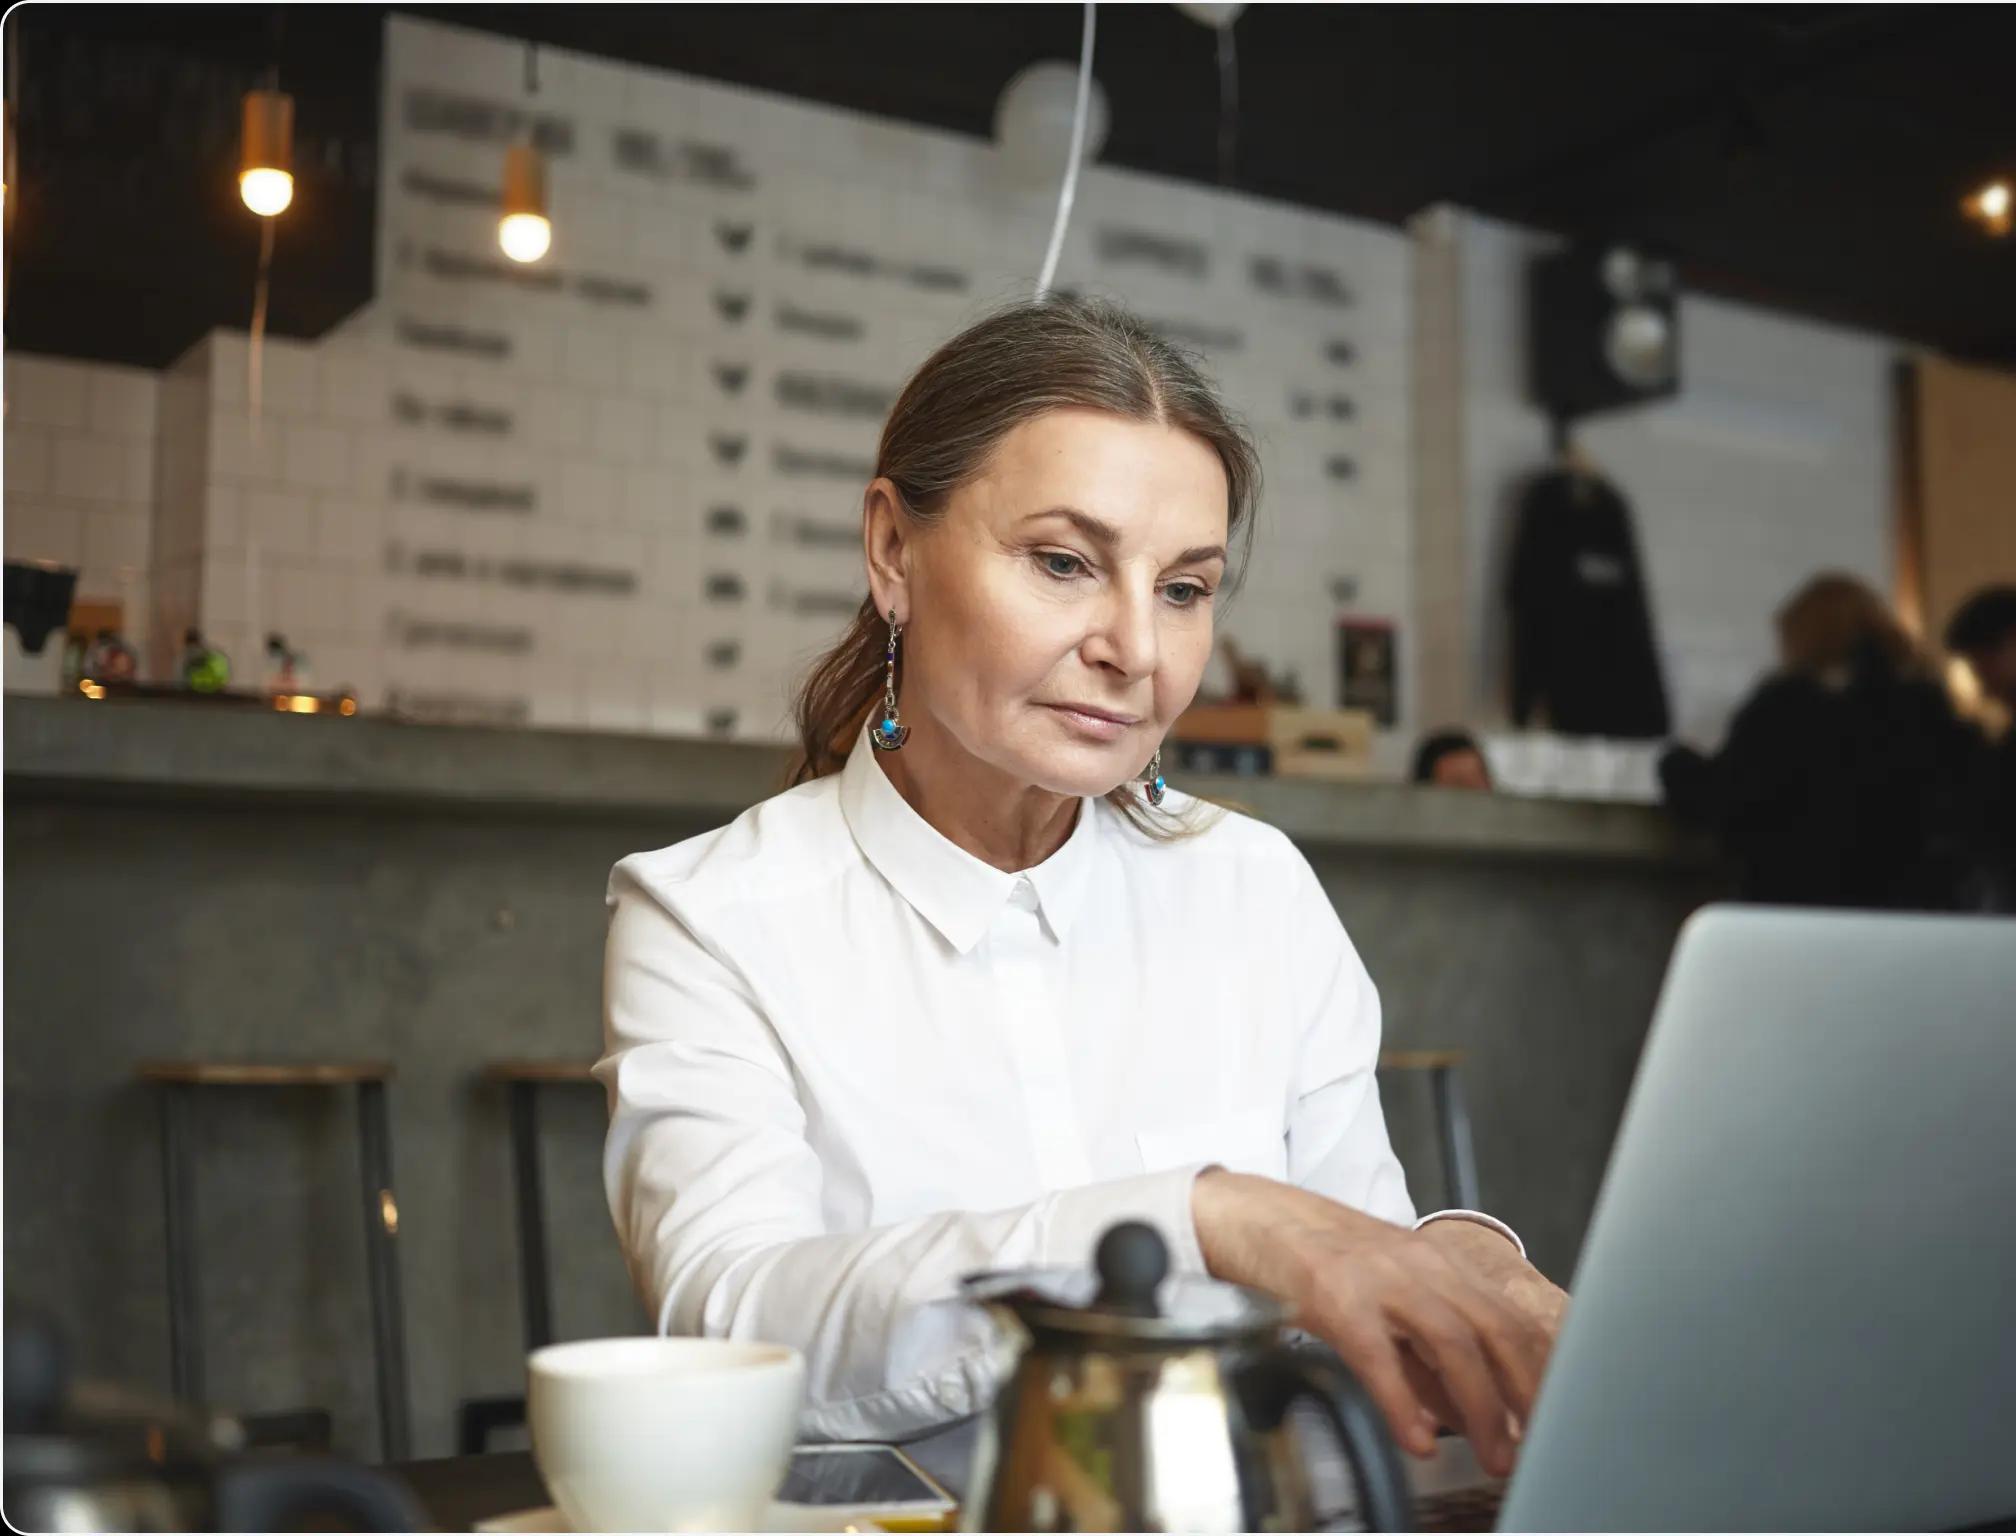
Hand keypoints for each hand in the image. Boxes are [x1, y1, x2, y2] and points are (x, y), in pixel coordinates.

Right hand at [1192, 1170, 1551, 1477]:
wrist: (1256, 1218)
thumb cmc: (1325, 1264)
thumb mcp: (1390, 1303)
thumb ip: (1432, 1361)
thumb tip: (1477, 1419)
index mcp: (1441, 1267)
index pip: (1513, 1322)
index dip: (1544, 1376)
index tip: (1562, 1422)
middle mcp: (1422, 1265)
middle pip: (1498, 1330)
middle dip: (1530, 1395)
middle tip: (1543, 1449)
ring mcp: (1380, 1277)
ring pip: (1453, 1341)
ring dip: (1483, 1407)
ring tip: (1497, 1456)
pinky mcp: (1336, 1295)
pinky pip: (1380, 1355)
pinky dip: (1404, 1403)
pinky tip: (1418, 1439)